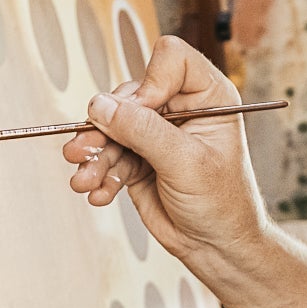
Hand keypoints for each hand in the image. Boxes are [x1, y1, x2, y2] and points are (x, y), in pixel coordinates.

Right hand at [61, 36, 265, 264]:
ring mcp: (156, 134)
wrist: (217, 248)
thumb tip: (101, 106)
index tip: (143, 112)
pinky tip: (97, 193)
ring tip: (83, 180)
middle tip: (86, 149)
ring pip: (111, 127)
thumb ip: (143, 131)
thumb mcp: (186, 163)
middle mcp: (180, 109)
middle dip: (106, 125)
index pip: (170, 59)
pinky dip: (99, 174)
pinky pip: (108, 156)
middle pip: (129, 94)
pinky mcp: (138, 159)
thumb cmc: (223, 204)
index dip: (151, 82)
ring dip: (94, 154)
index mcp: (208, 96)